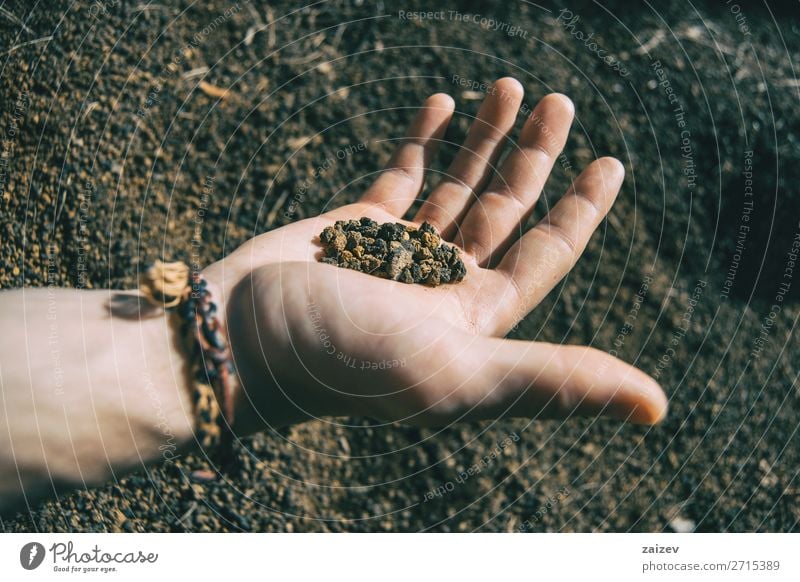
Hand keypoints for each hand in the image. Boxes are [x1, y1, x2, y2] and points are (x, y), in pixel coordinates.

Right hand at [203, 77, 666, 431]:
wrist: (239, 341)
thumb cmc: (343, 361)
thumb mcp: (461, 372)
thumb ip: (556, 381)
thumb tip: (658, 410)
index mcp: (475, 317)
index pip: (544, 255)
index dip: (582, 212)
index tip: (610, 161)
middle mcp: (442, 284)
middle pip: (505, 210)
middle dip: (535, 156)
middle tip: (561, 100)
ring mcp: (397, 252)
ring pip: (455, 186)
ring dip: (484, 138)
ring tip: (510, 86)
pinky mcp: (352, 224)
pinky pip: (399, 176)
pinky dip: (423, 139)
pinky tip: (443, 103)